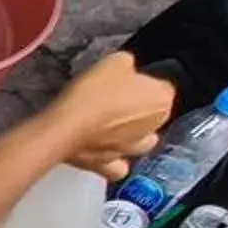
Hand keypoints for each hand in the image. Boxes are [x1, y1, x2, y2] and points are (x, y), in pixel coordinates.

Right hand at [54, 52, 176, 179]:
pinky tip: (104, 148)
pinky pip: (119, 166)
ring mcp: (132, 149)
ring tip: (110, 124)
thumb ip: (128, 65)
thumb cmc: (93, 94)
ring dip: (132, 134)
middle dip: (140, 108)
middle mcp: (153, 128)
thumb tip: (126, 69)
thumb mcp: (115, 60)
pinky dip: (115, 159)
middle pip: (154, 115)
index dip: (144, 81)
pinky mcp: (109, 166)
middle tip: (114, 98)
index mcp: (162, 100)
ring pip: (142, 141)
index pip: (162, 86)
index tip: (126, 79)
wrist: (65, 126)